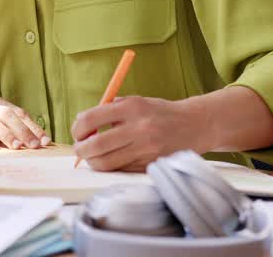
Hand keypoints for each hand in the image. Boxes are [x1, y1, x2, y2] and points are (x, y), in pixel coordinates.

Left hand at [71, 95, 206, 171]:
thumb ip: (108, 110)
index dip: (77, 128)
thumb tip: (80, 122)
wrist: (195, 124)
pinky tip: (113, 159)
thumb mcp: (134, 102)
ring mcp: (147, 149)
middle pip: (95, 145)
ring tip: (93, 156)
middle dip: (80, 150)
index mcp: (131, 108)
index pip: (90, 119)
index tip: (77, 132)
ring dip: (93, 161)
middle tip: (79, 149)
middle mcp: (139, 128)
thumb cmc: (158, 112)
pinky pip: (122, 170)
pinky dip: (112, 167)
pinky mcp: (152, 164)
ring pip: (106, 163)